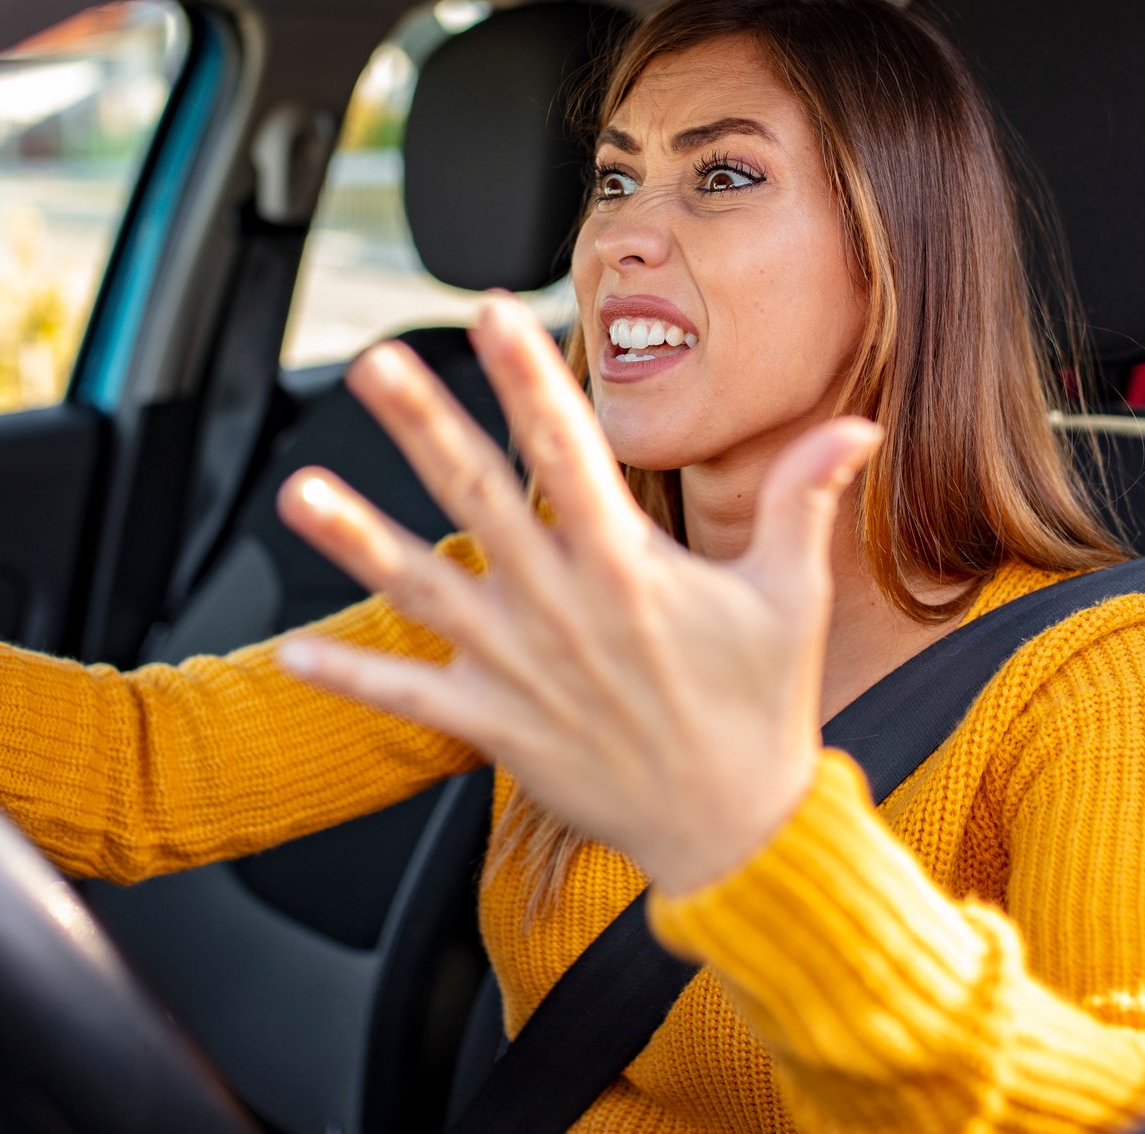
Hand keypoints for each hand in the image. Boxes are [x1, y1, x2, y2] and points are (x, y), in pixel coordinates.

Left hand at [274, 295, 879, 894]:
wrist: (733, 832)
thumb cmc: (762, 707)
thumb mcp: (791, 597)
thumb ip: (803, 500)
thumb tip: (854, 425)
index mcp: (630, 568)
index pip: (571, 450)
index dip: (529, 376)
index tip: (495, 312)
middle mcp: (564, 610)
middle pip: (481, 500)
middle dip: (425, 427)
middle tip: (374, 364)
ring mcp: (522, 670)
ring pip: (426, 591)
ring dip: (359, 540)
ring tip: (300, 492)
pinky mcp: (497, 728)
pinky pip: (410, 700)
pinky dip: (353, 676)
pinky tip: (290, 648)